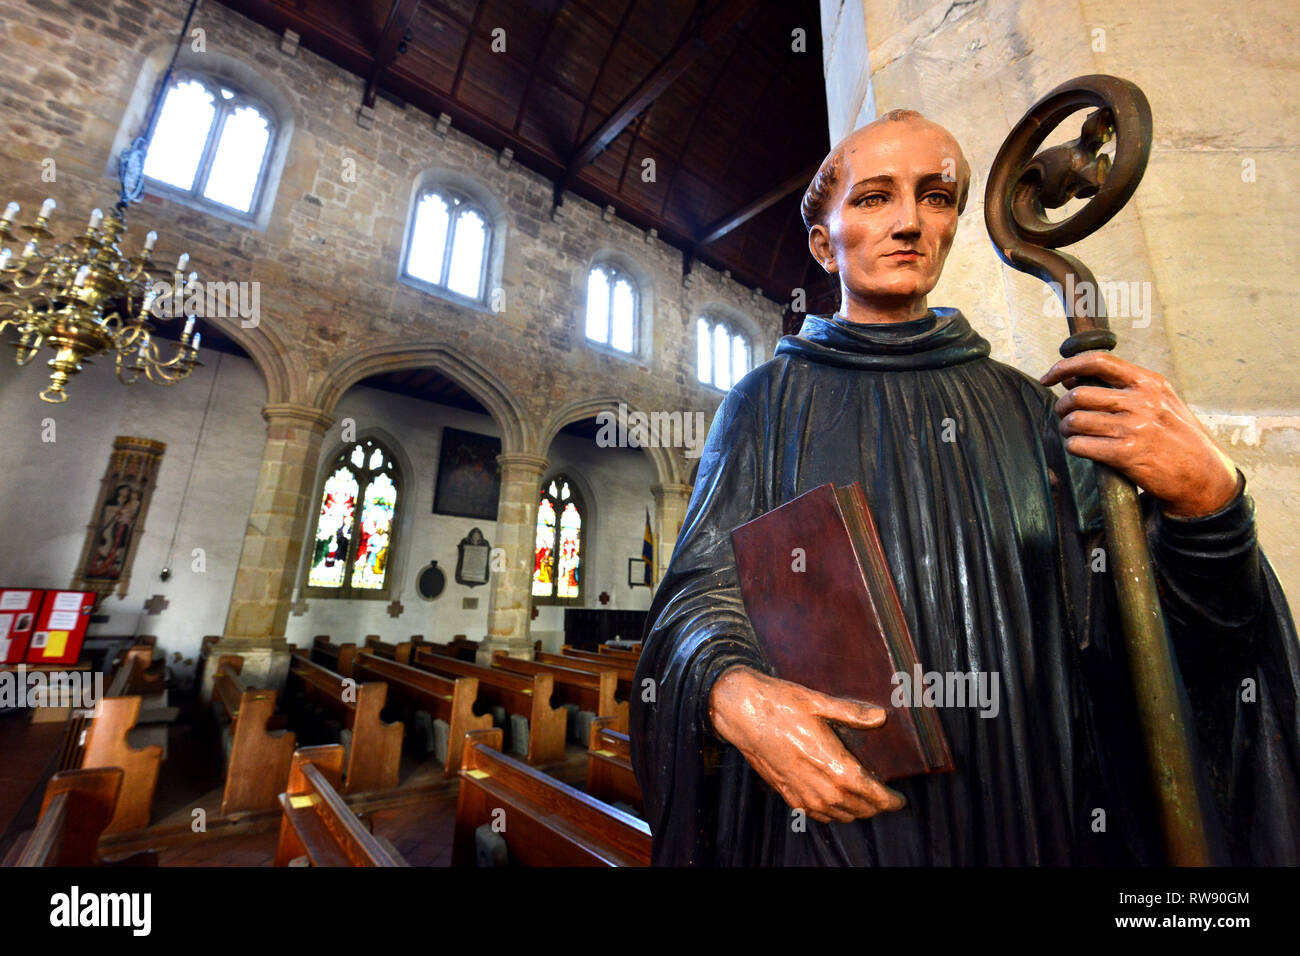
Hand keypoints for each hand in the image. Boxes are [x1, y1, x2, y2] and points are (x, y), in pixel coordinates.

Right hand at [707, 665, 905, 822]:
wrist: (741, 713)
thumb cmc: (779, 704)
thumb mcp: (818, 702)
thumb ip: (852, 713)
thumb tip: (881, 717)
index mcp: (833, 765)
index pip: (871, 794)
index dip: (890, 800)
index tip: (900, 800)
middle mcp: (820, 787)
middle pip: (858, 809)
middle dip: (876, 807)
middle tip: (886, 799)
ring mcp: (802, 794)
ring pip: (839, 815)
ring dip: (855, 811)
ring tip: (864, 800)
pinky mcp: (787, 794)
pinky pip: (817, 814)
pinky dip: (832, 813)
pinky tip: (835, 802)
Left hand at [1040, 352, 1239, 517]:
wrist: (1204, 477)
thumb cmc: (1177, 439)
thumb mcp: (1160, 403)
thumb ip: (1121, 388)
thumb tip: (1072, 378)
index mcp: (1150, 383)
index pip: (1099, 361)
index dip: (1066, 365)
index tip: (1048, 376)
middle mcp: (1142, 401)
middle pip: (1079, 395)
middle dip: (1062, 406)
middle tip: (1064, 416)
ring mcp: (1134, 428)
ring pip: (1075, 421)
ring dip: (1066, 429)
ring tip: (1073, 434)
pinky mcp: (1125, 454)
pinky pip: (1079, 445)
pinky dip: (1074, 447)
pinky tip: (1082, 449)